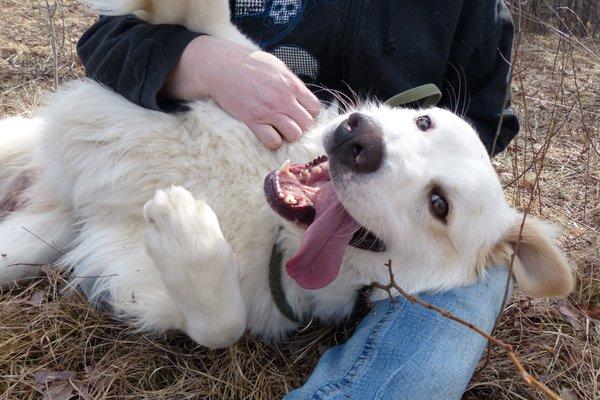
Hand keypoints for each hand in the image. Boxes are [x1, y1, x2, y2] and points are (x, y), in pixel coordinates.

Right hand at [162, 36, 320, 148]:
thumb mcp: (276, 66)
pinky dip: (273, 141)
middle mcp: (283, 99)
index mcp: (291, 84)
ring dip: (289, 135)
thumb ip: (291, 82)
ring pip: (294, 135)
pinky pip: (273, 141)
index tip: (300, 113)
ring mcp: (268, 111)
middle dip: (301, 127)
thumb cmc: (247, 63)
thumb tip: (301, 96)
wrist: (220, 66)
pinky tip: (268, 134)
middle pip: (307, 125)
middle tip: (290, 124)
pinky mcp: (253, 120)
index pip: (315, 108)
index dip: (309, 114)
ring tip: (280, 130)